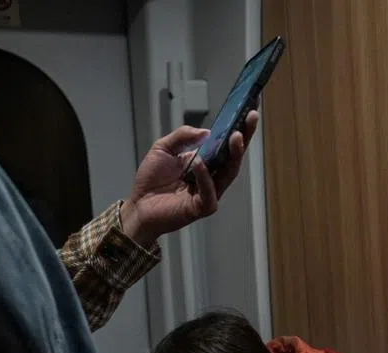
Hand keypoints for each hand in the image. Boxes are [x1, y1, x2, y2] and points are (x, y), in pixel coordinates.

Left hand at [120, 110, 259, 247]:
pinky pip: (209, 193)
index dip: (239, 128)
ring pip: (228, 174)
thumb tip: (207, 132)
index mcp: (205, 162)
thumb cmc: (151, 180)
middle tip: (250, 118)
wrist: (137, 205)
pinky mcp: (201, 207)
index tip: (249, 109)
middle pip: (233, 157)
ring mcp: (208, 193)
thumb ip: (182, 136)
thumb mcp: (163, 148)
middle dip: (244, 137)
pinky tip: (199, 163)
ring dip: (233, 155)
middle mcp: (211, 177)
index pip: (226, 144)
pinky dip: (205, 177)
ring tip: (236, 136)